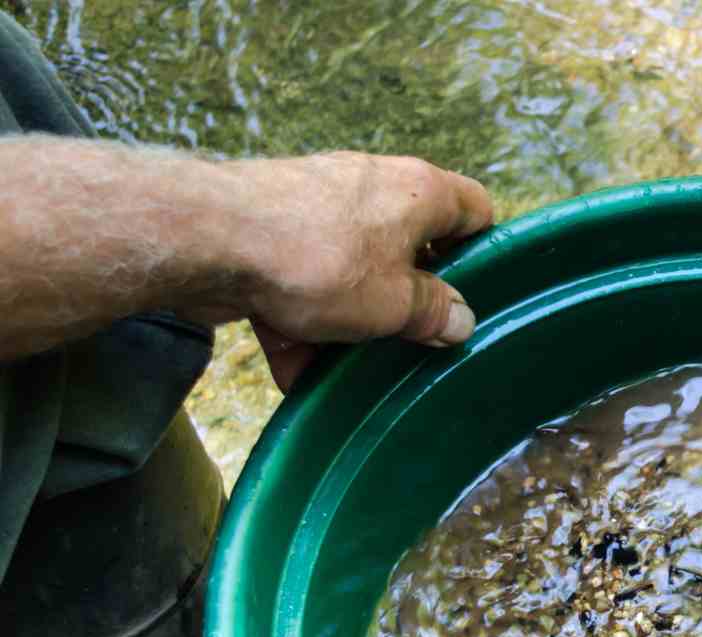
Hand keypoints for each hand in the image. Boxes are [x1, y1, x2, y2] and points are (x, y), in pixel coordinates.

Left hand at [213, 152, 493, 389]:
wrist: (207, 239)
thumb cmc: (319, 261)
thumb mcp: (395, 303)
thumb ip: (434, 312)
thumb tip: (460, 320)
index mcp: (418, 192)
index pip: (474, 209)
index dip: (484, 251)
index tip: (478, 295)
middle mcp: (371, 189)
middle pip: (409, 245)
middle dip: (409, 298)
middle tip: (416, 340)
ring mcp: (317, 208)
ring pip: (352, 271)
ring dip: (353, 320)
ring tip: (352, 368)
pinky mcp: (270, 232)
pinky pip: (301, 285)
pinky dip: (301, 325)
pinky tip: (297, 372)